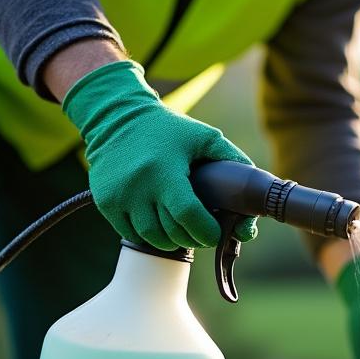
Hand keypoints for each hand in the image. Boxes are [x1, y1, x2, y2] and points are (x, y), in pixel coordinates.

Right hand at [61, 59, 257, 249]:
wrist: (116, 118)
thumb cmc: (167, 129)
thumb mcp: (204, 136)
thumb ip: (232, 158)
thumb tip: (253, 190)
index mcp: (165, 171)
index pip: (189, 217)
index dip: (207, 232)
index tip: (215, 233)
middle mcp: (139, 187)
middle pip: (172, 233)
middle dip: (193, 238)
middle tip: (202, 232)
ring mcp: (119, 198)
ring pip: (152, 238)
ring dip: (171, 240)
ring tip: (182, 228)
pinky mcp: (106, 204)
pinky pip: (132, 234)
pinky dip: (149, 235)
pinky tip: (160, 222)